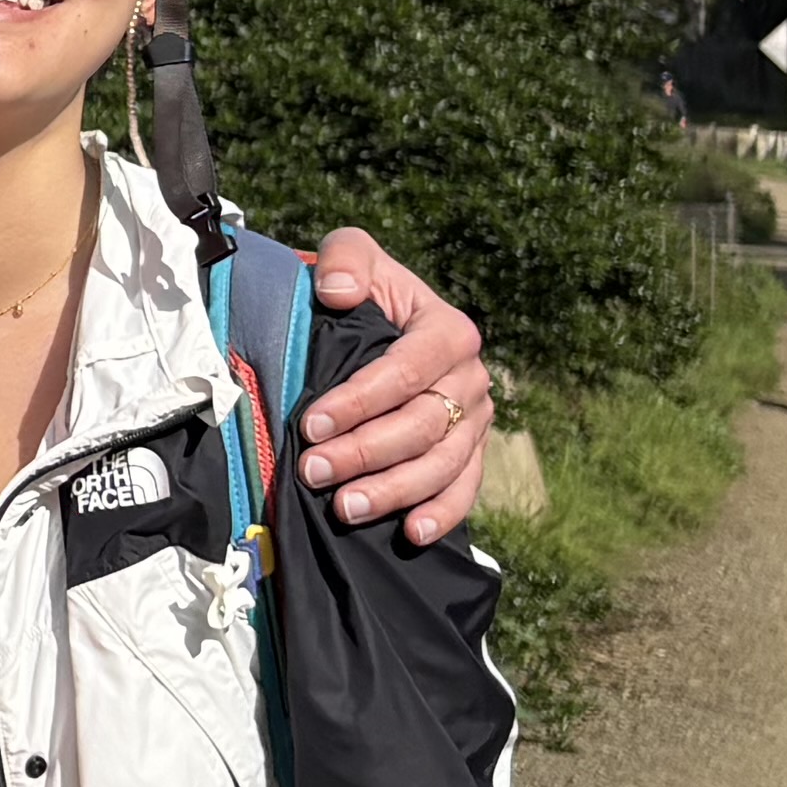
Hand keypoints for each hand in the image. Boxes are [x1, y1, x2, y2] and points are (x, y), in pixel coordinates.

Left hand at [297, 229, 494, 542]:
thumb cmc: (361, 288)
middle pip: (422, 425)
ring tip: (346, 507)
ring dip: (394, 490)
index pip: (405, 372)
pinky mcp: (470, 452)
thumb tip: (337, 291)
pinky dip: (442, 514)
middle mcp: (470, 378)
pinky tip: (412, 533)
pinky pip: (464, 489)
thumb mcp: (351, 254)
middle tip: (314, 471)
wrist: (376, 321)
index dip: (359, 401)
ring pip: (441, 464)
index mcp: (447, 331)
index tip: (312, 426)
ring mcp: (475, 420)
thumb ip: (345, 258)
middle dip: (365, 453)